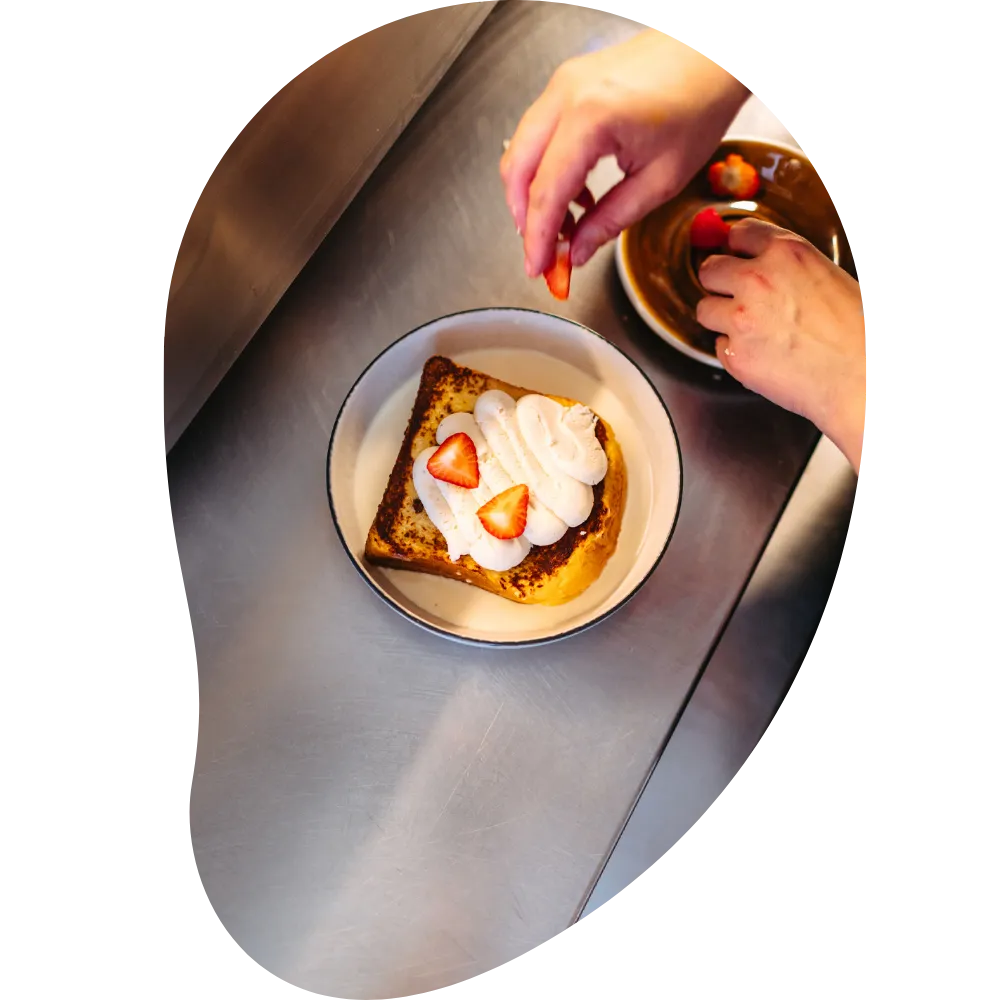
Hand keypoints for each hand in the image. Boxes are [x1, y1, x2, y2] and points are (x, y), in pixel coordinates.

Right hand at [499, 28, 749, 277]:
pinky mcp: (566, 83)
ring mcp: (562, 84)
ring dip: (532, 194)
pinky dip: (543, 170)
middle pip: (518, 169)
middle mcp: (566, 94)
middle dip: (525, 218)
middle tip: (545, 252)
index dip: (538, 238)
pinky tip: (574, 195)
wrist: (712, 54)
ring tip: (564, 227)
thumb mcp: (661, 180)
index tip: (537, 268)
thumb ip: (611, 220)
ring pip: (521, 150)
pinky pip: (537, 133)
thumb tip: (577, 251)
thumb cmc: (700, 103)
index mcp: (591, 118)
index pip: (546, 192)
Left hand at [697, 219, 866, 474]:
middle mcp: (757, 280)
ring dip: (720, 317)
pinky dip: (733, 350)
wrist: (860, 375)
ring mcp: (741, 319)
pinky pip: (718, 345)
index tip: (735, 254)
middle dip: (719, 281)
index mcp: (785, 253)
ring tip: (749, 328)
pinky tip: (760, 352)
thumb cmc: (856, 330)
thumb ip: (787, 266)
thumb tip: (757, 262)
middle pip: (710, 270)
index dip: (736, 247)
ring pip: (704, 309)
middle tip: (733, 294)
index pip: (739, 233)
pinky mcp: (734, 354)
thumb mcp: (827, 275)